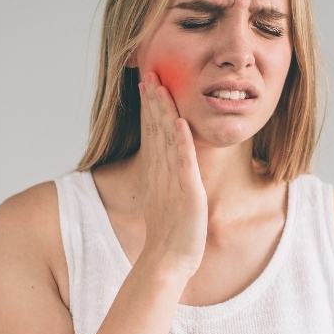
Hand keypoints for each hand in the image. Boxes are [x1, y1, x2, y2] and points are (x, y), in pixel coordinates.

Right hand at [137, 71, 207, 278]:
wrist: (168, 260)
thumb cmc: (171, 234)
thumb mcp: (167, 200)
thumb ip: (167, 181)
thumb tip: (168, 168)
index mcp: (158, 172)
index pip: (152, 133)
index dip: (149, 108)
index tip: (147, 84)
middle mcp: (161, 172)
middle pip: (155, 129)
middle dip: (152, 100)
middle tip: (149, 73)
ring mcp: (172, 181)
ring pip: (165, 139)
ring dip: (162, 112)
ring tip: (159, 86)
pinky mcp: (186, 192)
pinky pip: (182, 162)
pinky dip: (180, 141)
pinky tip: (178, 122)